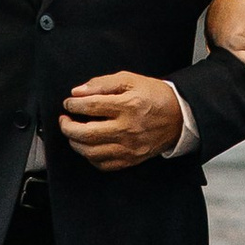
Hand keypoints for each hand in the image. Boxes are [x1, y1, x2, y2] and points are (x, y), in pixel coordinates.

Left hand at [58, 72, 186, 168]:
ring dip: (75, 143)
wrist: (179, 116)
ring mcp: (129, 147)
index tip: (69, 103)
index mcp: (128, 105)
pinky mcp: (131, 159)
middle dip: (68, 127)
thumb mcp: (130, 80)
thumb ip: (102, 84)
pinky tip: (88, 147)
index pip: (91, 106)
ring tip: (73, 133)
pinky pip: (104, 164)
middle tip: (64, 119)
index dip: (73, 105)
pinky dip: (90, 157)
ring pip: (91, 152)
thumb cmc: (154, 96)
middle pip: (87, 133)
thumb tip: (78, 92)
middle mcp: (127, 128)